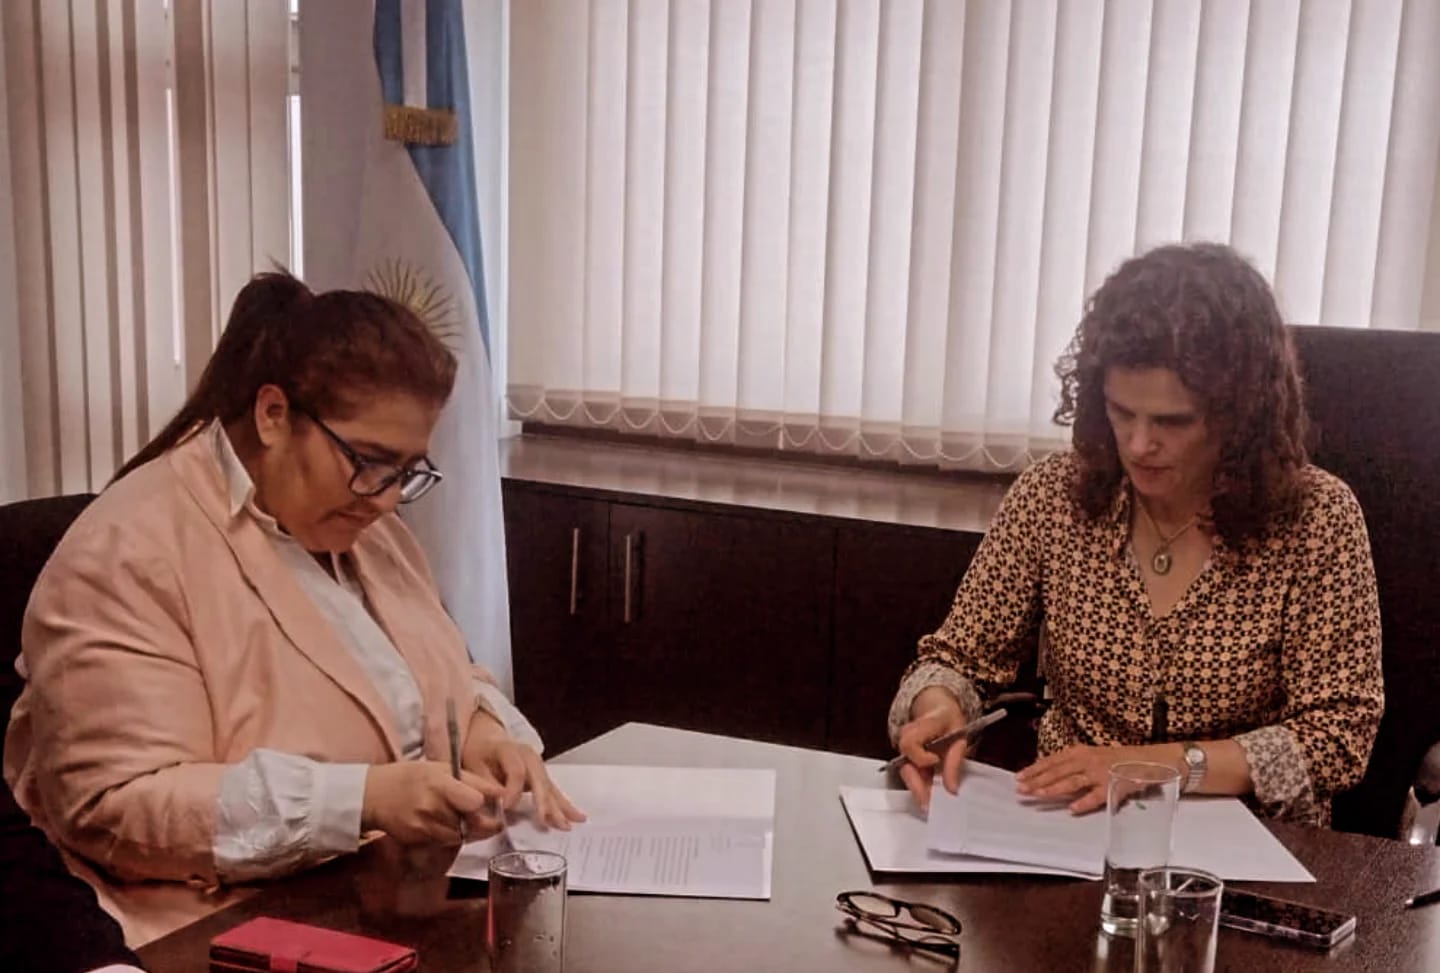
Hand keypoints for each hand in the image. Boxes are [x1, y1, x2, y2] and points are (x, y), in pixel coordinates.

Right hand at [361, 761, 500, 843]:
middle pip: (471, 823)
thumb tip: (498, 792)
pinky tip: (452, 826)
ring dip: (471, 831)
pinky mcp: (417, 840)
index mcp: (438, 784)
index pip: (474, 800)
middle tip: (496, 821)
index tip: (498, 801)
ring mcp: (423, 827)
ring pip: (461, 836)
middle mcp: (432, 807)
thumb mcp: (439, 767)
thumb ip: (469, 780)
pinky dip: (454, 836)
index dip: (488, 802)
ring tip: (473, 821)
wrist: (373, 795)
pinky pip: (445, 843)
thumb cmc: (409, 776)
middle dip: (488, 823)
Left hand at [464, 736, 586, 829]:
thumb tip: (498, 803)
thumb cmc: (479, 754)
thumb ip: (485, 784)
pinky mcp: (542, 777)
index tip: (506, 808)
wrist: (487, 740)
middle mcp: (528, 756)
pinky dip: (564, 806)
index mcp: (508, 749)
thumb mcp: (473, 765)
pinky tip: (577, 817)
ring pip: (549, 787)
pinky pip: (554, 792)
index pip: (516, 770)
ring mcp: (538, 766)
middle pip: (538, 779)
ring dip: (558, 808)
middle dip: (542, 801)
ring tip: (566, 825)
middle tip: (546, 821)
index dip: (512, 789)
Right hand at [894, 688, 969, 813]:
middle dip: (917, 787)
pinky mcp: (909, 759)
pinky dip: (922, 787)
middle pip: (904, 766)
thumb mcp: (960, 734)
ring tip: (932, 805)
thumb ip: (955, 761)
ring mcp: (905, 750)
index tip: (936, 760)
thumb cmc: (949, 719)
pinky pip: (912, 775)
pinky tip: (931, 797)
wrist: (938, 708)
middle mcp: (907, 738)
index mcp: (920, 726)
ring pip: (907, 774)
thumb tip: (952, 788)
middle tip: (930, 805)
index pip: (910, 744)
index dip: (921, 757)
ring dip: (920, 790)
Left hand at [1016, 744, 1174, 813]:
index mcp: (1081, 752)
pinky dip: (1084, 802)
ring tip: (1039, 795)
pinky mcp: (1113, 787)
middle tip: (1021, 789)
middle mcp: (1088, 760)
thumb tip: (1051, 774)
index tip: (1019, 777)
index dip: (1035, 769)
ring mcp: (1100, 773)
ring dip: (1053, 789)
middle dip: (1038, 780)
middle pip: (1058, 771)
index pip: (1053, 760)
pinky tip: (1072, 809)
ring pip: (1072, 781)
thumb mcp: (1093, 756)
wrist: (1151, 760)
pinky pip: (1096, 796)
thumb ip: (1074, 765)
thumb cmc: (1119, 759)